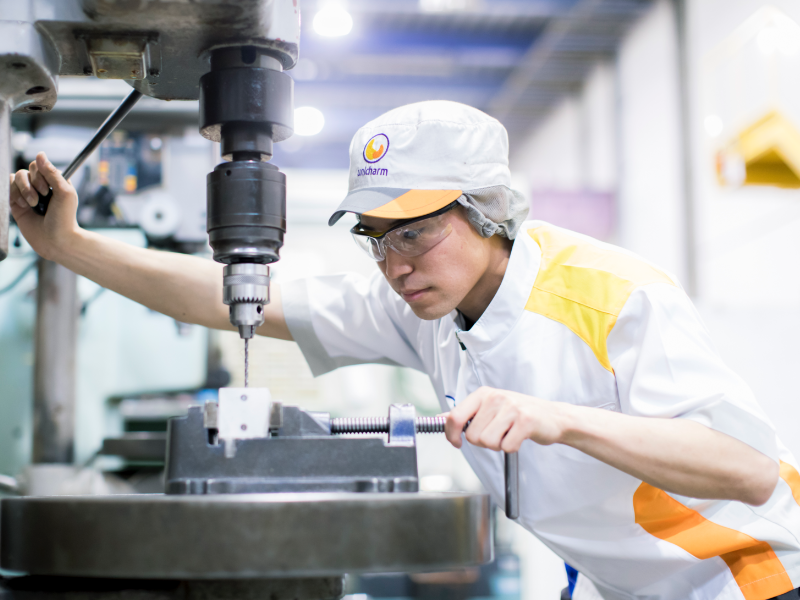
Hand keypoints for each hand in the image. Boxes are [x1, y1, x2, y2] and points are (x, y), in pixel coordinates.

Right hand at [9, 152, 80, 259]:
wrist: (56, 241)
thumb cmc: (65, 219)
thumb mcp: (64, 192)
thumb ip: (52, 172)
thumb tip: (39, 154)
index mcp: (55, 182)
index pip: (41, 165)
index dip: (40, 174)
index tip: (48, 189)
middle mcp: (41, 187)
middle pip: (27, 170)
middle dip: (32, 183)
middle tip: (42, 198)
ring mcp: (28, 194)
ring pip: (16, 177)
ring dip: (24, 190)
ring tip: (33, 204)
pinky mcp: (17, 204)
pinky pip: (8, 188)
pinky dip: (15, 195)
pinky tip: (24, 206)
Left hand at [444, 386, 566, 451]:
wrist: (554, 417)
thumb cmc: (519, 414)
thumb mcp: (490, 408)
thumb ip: (466, 414)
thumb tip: (439, 419)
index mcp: (483, 393)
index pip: (455, 416)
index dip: (451, 434)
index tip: (456, 442)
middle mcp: (496, 397)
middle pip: (472, 436)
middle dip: (482, 442)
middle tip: (497, 434)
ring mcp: (511, 408)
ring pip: (488, 442)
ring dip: (498, 445)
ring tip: (509, 434)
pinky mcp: (526, 421)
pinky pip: (507, 447)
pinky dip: (512, 448)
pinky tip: (519, 437)